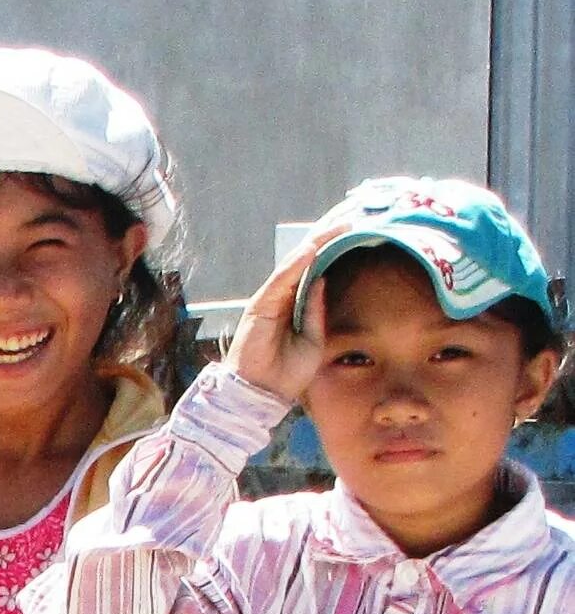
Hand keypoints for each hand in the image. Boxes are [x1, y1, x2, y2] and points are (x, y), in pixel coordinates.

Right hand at [222, 225, 347, 403]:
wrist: (263, 394)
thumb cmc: (285, 373)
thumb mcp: (313, 339)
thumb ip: (315, 311)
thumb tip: (323, 279)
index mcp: (293, 305)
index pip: (313, 270)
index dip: (331, 250)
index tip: (353, 232)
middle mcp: (280, 298)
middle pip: (304, 261)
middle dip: (325, 239)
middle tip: (349, 218)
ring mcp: (268, 301)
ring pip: (292, 266)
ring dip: (313, 245)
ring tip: (335, 228)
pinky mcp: (259, 307)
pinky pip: (279, 281)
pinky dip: (294, 265)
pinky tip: (310, 250)